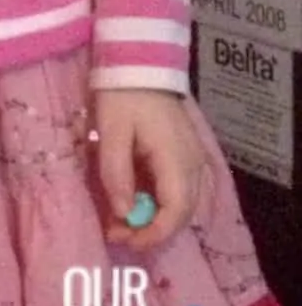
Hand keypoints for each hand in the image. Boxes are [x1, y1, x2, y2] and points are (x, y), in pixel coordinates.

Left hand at [93, 88, 207, 251]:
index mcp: (177, 160)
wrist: (141, 64)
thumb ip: (116, 173)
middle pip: (182, 213)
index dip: (154, 233)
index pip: (176, 211)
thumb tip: (124, 213)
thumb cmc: (123, 96)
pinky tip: (134, 201)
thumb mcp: (111, 132)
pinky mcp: (186, 155)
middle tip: (116, 234)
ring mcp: (193, 160)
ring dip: (154, 219)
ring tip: (120, 222)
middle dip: (150, 231)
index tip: (126, 241)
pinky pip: (179, 190)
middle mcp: (193, 165)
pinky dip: (159, 203)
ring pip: (182, 204)